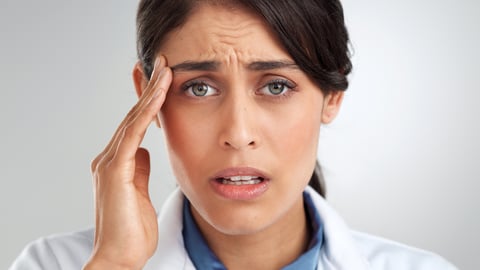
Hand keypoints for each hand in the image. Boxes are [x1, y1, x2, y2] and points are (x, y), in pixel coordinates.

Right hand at [84, 56, 171, 269]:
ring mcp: (110, 162)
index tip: (162, 80)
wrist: (120, 257)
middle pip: (134, 115)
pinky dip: (147, 112)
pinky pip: (133, 134)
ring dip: (151, 93)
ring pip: (134, 119)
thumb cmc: (132, 230)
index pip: (136, 124)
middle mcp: (110, 157)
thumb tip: (144, 150)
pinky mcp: (114, 169)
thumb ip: (139, 169)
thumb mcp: (140, 193)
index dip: (149, 101)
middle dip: (150, 88)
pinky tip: (159, 95)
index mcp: (118, 163)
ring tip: (165, 69)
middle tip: (164, 63)